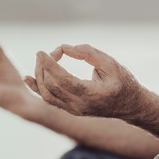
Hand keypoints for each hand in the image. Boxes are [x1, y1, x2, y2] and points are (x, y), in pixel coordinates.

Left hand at [25, 44, 147, 119]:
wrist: (130, 105)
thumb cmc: (123, 82)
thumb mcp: (111, 63)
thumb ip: (88, 53)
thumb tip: (64, 48)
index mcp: (91, 95)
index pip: (62, 81)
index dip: (49, 65)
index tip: (41, 52)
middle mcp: (79, 106)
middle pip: (51, 86)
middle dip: (46, 66)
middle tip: (52, 52)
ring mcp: (73, 110)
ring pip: (47, 95)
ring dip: (40, 76)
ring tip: (41, 60)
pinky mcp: (70, 109)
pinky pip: (49, 100)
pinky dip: (37, 88)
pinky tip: (28, 78)